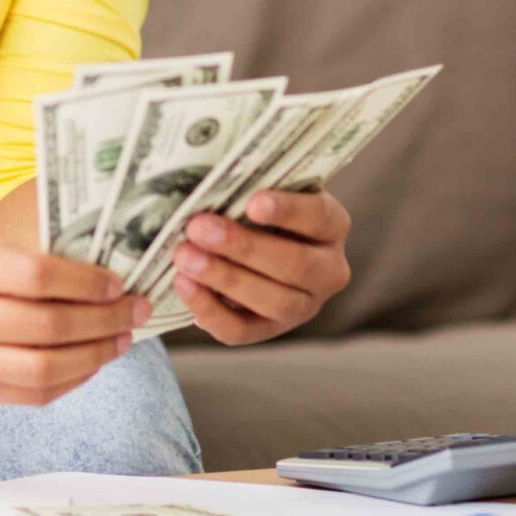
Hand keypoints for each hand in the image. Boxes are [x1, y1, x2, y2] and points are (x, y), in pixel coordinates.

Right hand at [0, 230, 151, 404]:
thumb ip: (18, 259)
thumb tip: (95, 276)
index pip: (36, 277)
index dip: (86, 282)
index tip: (116, 281)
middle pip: (46, 327)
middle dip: (102, 320)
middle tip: (135, 309)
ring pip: (43, 369)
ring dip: (94, 356)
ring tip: (120, 339)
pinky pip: (29, 394)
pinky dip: (70, 380)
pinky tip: (90, 362)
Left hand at [167, 187, 351, 344]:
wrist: (248, 243)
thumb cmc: (252, 203)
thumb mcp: (260, 188)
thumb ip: (246, 186)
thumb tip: (212, 185)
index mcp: (331, 225)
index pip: (318, 217)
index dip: (287, 210)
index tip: (252, 202)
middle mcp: (328, 269)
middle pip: (296, 265)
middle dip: (243, 247)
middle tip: (198, 228)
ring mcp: (305, 305)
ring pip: (274, 301)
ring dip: (225, 278)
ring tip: (184, 257)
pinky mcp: (271, 330)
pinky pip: (242, 330)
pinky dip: (210, 310)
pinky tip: (183, 285)